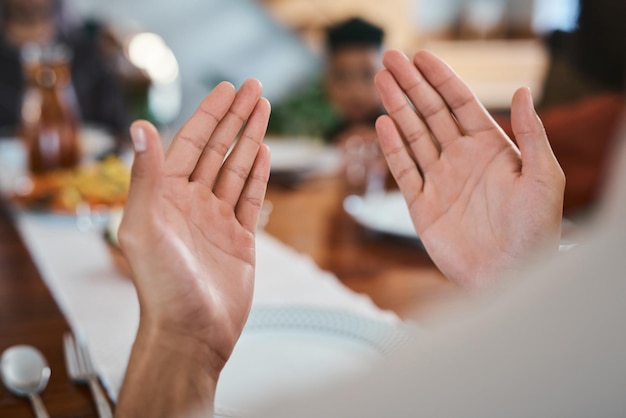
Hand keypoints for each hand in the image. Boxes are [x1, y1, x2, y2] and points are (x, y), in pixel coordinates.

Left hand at [116, 79, 269, 400]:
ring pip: (237, 168)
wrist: (192, 332)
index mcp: (166, 195)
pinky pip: (250, 198)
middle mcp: (192, 202)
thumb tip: (140, 126)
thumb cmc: (163, 286)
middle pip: (219, 148)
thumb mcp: (145, 226)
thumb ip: (145, 177)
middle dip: (236, 117)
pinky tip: (264, 152)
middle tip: (255, 87)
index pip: (192, 142)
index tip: (227, 88)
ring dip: (251, 138)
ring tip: (264, 109)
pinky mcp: (239, 239)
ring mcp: (217, 219)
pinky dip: (259, 174)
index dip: (210, 113)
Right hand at [374, 50, 564, 288]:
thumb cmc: (535, 229)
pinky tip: (383, 123)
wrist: (510, 276)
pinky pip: (404, 171)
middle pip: (430, 113)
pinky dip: (392, 148)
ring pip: (413, 136)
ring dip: (396, 108)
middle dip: (411, 85)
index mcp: (490, 148)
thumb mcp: (544, 177)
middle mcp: (461, 160)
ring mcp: (440, 181)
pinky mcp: (422, 205)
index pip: (460, 104)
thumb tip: (523, 91)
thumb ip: (532, 134)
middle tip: (390, 58)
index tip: (421, 57)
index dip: (440, 78)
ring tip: (380, 81)